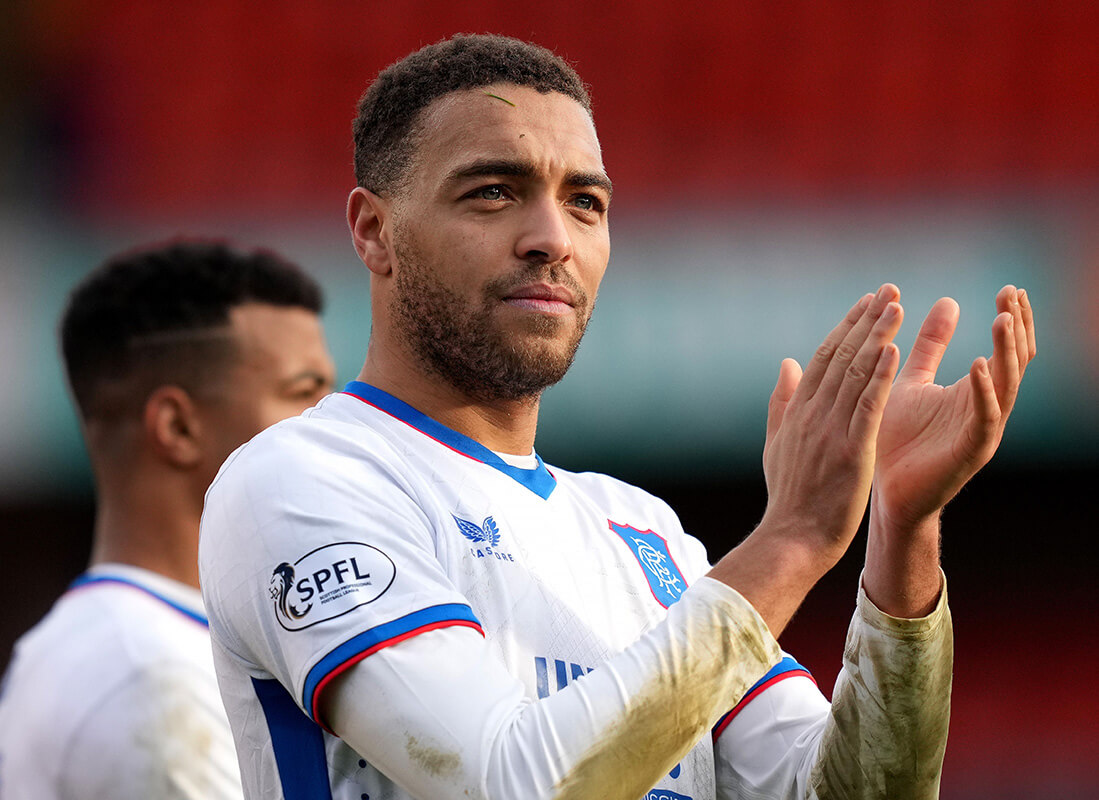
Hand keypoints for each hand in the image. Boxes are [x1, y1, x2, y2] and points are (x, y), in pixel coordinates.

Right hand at [759, 284, 902, 566]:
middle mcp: (814, 414)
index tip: (867, 302)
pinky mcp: (852, 450)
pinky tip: (894, 351)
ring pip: (857, 373)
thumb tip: (787, 362)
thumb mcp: (776, 444)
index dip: (847, 326)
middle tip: (890, 290)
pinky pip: (868, 406)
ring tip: (897, 307)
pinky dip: (880, 376)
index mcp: (799, 411)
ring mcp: (832, 430)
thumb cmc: (789, 496)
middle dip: (867, 320)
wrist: (793, 537)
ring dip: (877, 337)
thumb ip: (782, 402)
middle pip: (842, 356)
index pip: (825, 357)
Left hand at [873, 285, 1036, 530]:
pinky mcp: (970, 451)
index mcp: (975, 391)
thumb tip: (949, 301)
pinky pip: (985, 418)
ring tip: (1003, 319)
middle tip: (1013, 295)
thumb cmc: (898, 438)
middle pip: (1015, 362)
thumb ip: (931, 345)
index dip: (1012, 320)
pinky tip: (978, 366)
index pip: (1004, 350)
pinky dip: (985, 391)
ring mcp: (982, 430)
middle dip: (1016, 328)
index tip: (1010, 288)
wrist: (886, 490)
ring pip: (1006, 385)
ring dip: (1005, 351)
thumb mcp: (913, 380)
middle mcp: (986, 409)